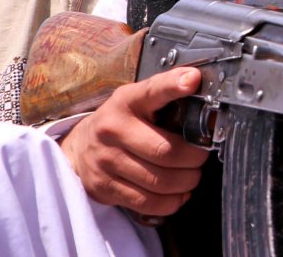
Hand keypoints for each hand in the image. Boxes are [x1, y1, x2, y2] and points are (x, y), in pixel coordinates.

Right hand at [59, 67, 209, 217]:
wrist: (78, 147)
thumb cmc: (121, 121)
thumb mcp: (139, 99)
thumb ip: (168, 95)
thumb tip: (204, 96)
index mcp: (127, 102)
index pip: (152, 91)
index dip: (173, 85)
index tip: (192, 80)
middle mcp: (113, 130)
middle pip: (166, 151)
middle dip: (194, 158)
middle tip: (200, 157)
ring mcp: (106, 162)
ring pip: (160, 180)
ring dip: (186, 181)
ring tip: (191, 175)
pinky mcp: (104, 188)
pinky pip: (147, 202)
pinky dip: (171, 202)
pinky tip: (177, 193)